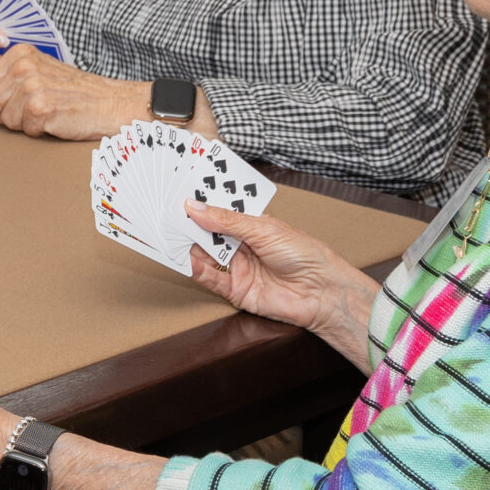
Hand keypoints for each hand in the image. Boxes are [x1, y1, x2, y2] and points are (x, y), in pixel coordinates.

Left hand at [0, 46, 148, 140]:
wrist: (112, 103)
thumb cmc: (74, 93)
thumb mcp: (35, 75)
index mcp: (18, 54)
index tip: (17, 99)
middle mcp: (23, 65)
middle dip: (6, 114)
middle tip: (35, 108)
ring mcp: (32, 85)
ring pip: (3, 119)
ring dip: (24, 124)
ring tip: (48, 112)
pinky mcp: (41, 106)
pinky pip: (24, 130)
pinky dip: (39, 131)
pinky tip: (56, 119)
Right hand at [184, 204, 378, 367]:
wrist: (322, 293)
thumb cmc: (306, 255)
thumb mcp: (264, 229)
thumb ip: (227, 221)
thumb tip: (196, 208)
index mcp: (252, 226)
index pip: (221, 213)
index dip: (202, 205)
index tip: (180, 196)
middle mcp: (243, 246)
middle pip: (209, 234)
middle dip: (189, 225)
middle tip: (167, 214)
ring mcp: (238, 268)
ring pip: (205, 255)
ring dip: (188, 247)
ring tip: (169, 235)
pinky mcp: (235, 291)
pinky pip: (210, 279)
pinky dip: (196, 270)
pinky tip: (186, 260)